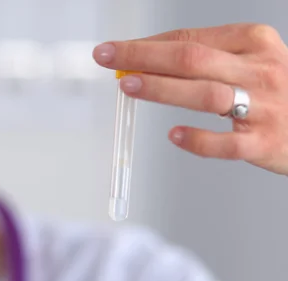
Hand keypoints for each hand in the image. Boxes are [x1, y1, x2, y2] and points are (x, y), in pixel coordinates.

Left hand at [92, 23, 287, 175]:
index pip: (188, 38)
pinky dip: (199, 140)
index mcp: (252, 42)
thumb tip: (148, 60)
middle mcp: (258, 70)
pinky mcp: (265, 143)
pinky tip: (174, 135)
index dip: (145, 44)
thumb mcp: (251, 59)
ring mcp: (264, 107)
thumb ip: (207, 58)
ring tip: (129, 86)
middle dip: (143, 56)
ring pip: (206, 95)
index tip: (113, 49)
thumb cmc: (280, 91)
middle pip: (191, 58)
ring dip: (163, 89)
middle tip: (108, 58)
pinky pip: (228, 144)